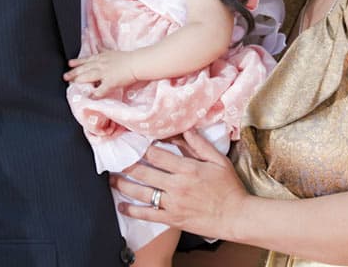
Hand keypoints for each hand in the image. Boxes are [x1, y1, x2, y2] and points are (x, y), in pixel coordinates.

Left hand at [64, 52, 138, 97]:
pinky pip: (100, 90)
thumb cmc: (127, 58)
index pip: (87, 59)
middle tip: (65, 76)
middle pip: (84, 68)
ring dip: (79, 80)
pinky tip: (89, 98)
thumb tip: (97, 46)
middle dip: (73, 72)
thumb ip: (103, 50)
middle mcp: (101, 64)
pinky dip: (94, 94)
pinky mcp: (110, 82)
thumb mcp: (113, 51)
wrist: (136, 63)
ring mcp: (105, 73)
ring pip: (88, 77)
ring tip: (72, 84)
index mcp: (102, 57)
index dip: (77, 62)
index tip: (69, 63)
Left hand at [110, 129, 249, 240]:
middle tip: (115, 158)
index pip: (156, 155)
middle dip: (127, 164)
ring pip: (142, 193)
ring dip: (123, 185)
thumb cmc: (229, 187)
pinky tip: (122, 205)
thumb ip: (200, 145)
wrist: (235, 216)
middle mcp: (177, 185)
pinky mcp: (172, 219)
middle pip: (144, 172)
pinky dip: (132, 211)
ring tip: (112, 178)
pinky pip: (148, 214)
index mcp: (187, 169)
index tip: (133, 143)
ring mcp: (173, 203)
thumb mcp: (218, 161)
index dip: (141, 148)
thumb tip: (185, 129)